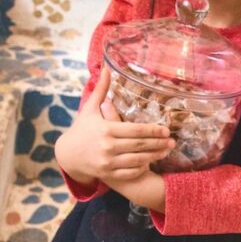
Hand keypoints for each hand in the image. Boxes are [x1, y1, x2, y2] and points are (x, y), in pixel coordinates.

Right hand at [54, 70, 174, 185]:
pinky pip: (129, 172)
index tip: (166, 130)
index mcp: (106, 129)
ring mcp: (107, 162)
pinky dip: (142, 168)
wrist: (68, 154)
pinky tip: (151, 163)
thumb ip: (101, 90)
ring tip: (166, 151)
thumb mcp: (90, 109)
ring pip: (137, 160)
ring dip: (154, 156)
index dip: (153, 130)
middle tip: (172, 141)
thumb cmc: (81, 129)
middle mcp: (107, 146)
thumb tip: (107, 68)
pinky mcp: (107, 174)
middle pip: (139, 145)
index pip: (135, 130)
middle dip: (158, 143)